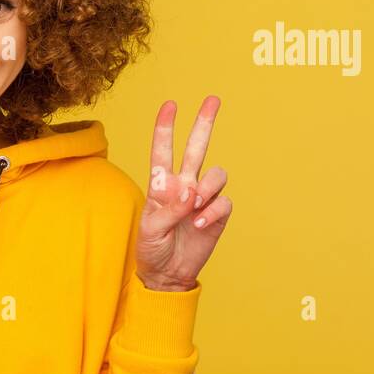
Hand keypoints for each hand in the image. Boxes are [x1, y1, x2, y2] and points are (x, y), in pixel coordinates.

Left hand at [135, 96, 231, 290]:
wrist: (167, 274)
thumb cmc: (152, 248)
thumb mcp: (150, 229)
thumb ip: (168, 209)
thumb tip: (190, 192)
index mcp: (161, 184)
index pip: (163, 151)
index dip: (165, 128)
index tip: (170, 105)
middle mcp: (184, 185)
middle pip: (197, 148)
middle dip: (204, 123)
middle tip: (213, 99)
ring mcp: (202, 199)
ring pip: (216, 173)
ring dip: (207, 188)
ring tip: (194, 207)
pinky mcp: (217, 214)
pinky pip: (224, 202)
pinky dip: (212, 211)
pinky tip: (199, 225)